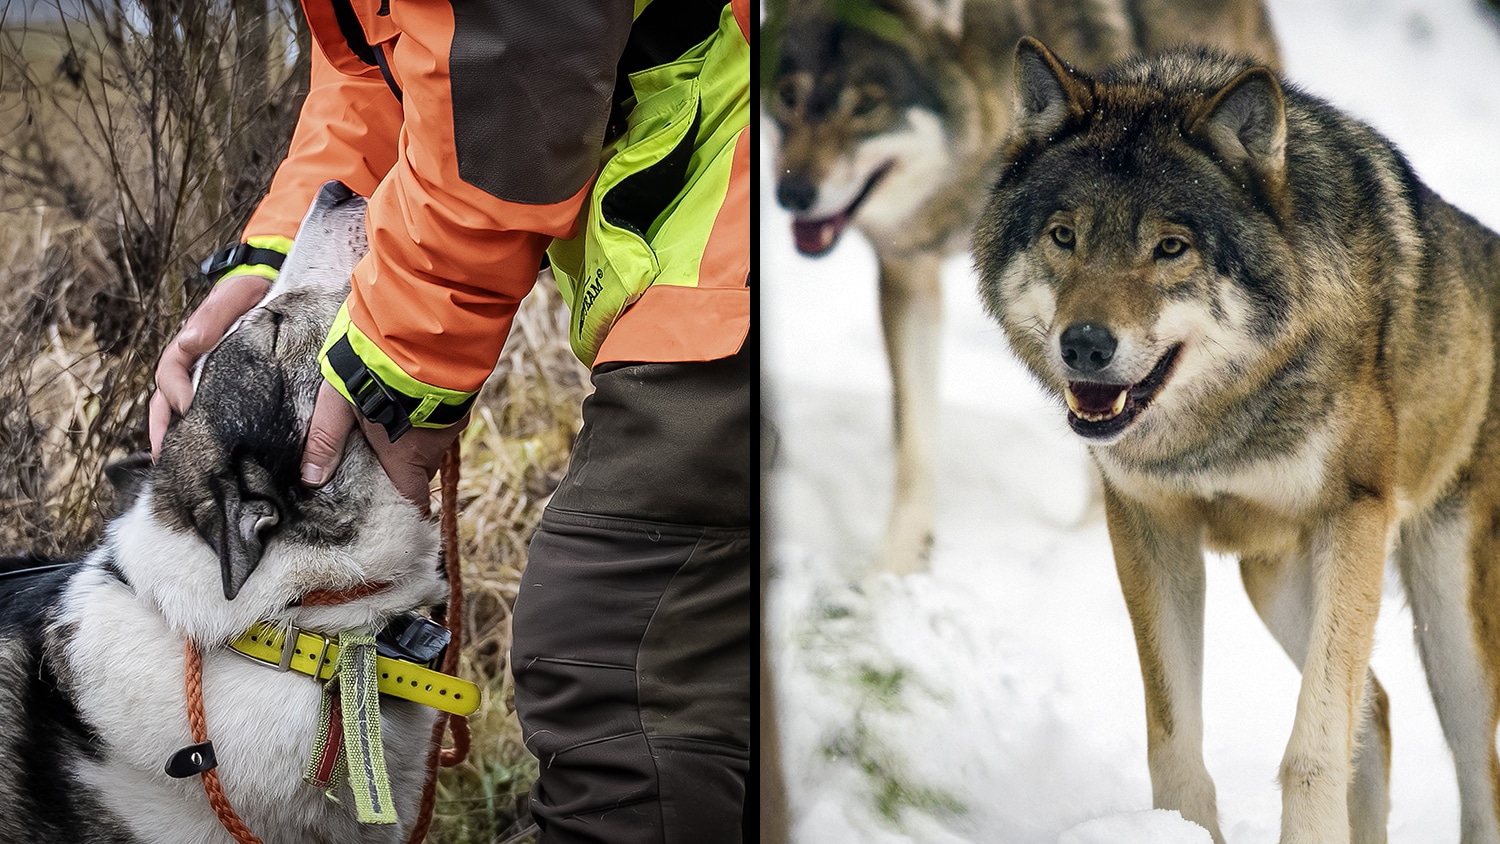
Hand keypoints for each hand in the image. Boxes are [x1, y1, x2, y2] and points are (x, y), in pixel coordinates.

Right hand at [150, 274, 272, 456]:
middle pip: (169, 400)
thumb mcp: (235, 293)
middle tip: (166, 460)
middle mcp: (197, 363)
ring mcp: (212, 376)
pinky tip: (219, 454)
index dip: (174, 392)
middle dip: (163, 430)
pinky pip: (215, 412)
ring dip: (181, 437)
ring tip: (187, 467)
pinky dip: (210, 432)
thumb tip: (190, 342)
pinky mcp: (234, 387)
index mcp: (192, 344)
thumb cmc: (253, 286)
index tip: (189, 410)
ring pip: (186, 411)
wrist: (279, 281)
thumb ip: (212, 314)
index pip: (171, 372)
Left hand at [300, 380, 464, 514]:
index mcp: (406, 456)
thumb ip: (325, 440)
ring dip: (415, 440)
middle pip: (420, 471)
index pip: (412, 501)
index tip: (396, 517)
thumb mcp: (338, 402)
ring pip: (433, 444)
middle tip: (378, 458)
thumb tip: (312, 480)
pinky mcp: (462, 396)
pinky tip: (409, 398)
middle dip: (402, 469)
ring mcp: (452, 420)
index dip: (405, 513)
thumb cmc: (375, 366)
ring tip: (391, 422)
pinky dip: (427, 417)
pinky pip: (443, 419)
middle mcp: (435, 445)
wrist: (422, 324)